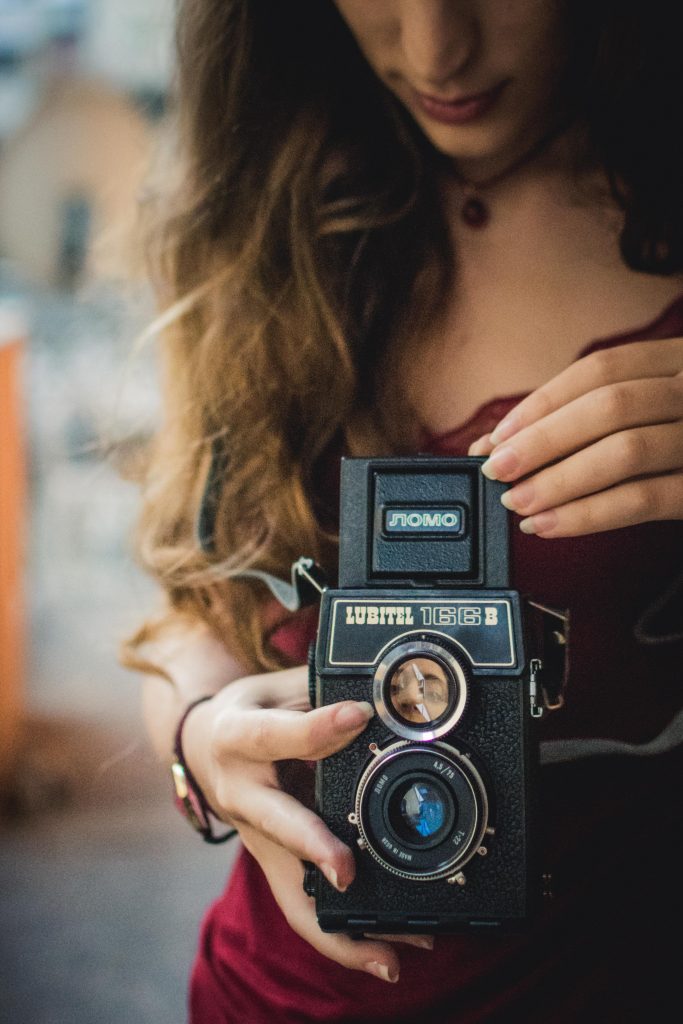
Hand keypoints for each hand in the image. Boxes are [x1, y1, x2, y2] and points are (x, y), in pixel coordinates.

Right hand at [183, 667, 431, 981]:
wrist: (202, 744)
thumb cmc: (251, 709)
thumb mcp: (276, 686)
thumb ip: (319, 689)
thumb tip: (382, 694)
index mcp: (237, 736)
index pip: (275, 734)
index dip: (316, 726)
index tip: (359, 716)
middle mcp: (240, 791)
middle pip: (274, 824)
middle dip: (311, 846)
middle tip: (348, 870)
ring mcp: (254, 835)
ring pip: (289, 889)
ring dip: (338, 926)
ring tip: (391, 952)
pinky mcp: (271, 862)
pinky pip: (301, 906)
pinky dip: (341, 937)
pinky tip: (384, 956)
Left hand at [468, 337, 682, 536]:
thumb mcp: (658, 408)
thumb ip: (595, 416)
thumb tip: (503, 441)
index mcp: (681, 360)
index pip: (600, 369)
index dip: (542, 403)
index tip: (498, 435)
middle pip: (608, 406)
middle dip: (542, 440)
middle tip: (498, 469)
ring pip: (625, 452)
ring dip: (560, 480)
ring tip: (518, 502)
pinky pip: (645, 499)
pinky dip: (589, 514)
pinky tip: (551, 524)